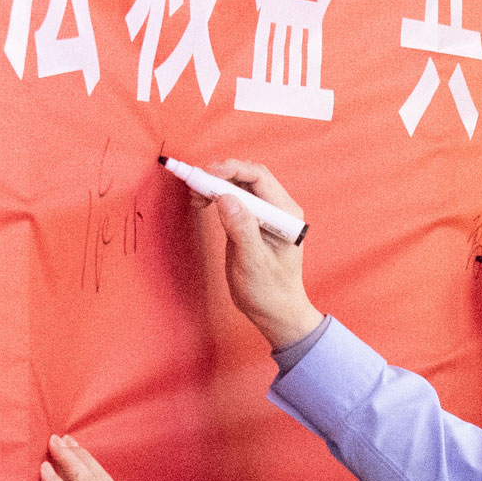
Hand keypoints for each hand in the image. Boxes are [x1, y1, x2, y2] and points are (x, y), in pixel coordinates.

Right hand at [190, 157, 320, 352]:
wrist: (274, 310)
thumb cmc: (269, 290)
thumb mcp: (254, 262)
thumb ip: (242, 228)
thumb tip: (226, 198)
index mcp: (285, 214)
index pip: (259, 177)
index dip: (232, 170)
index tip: (207, 174)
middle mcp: (277, 209)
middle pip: (249, 176)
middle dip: (221, 174)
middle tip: (196, 181)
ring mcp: (264, 214)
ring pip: (240, 184)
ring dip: (216, 183)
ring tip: (195, 192)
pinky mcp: (251, 221)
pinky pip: (234, 198)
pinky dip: (216, 195)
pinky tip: (201, 200)